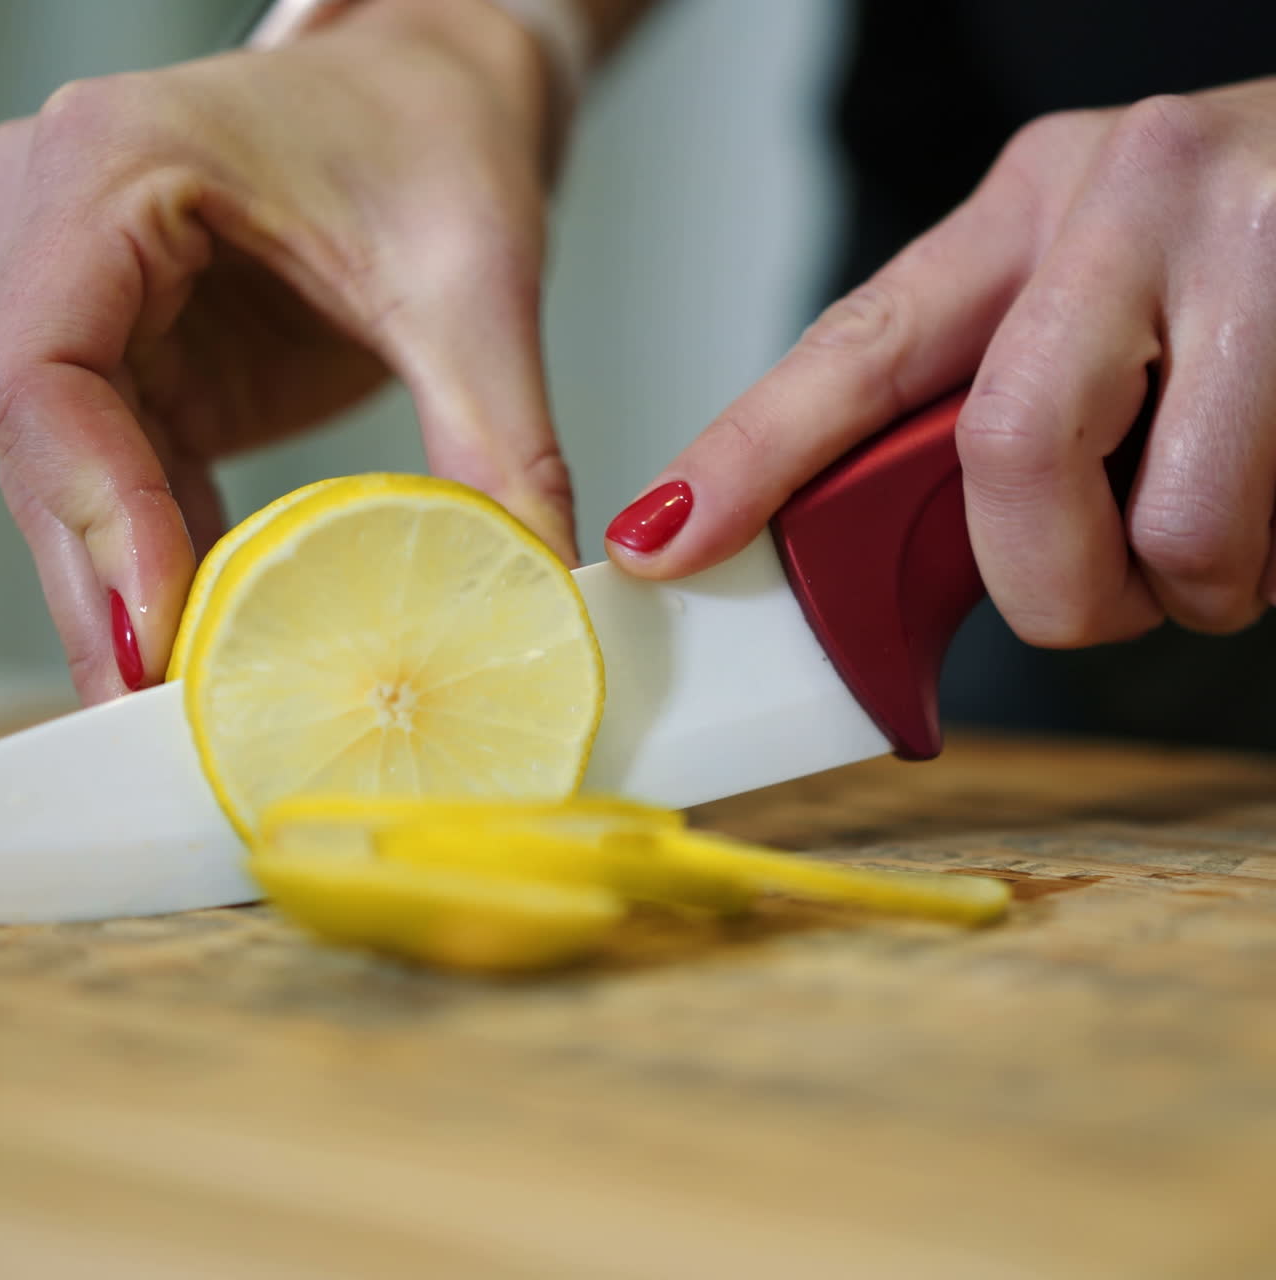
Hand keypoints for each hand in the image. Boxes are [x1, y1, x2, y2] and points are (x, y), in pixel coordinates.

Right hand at [0, 0, 570, 703]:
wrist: (438, 82)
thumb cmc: (441, 132)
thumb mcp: (478, 291)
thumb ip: (503, 449)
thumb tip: (536, 597)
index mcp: (115, 170)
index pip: (47, 364)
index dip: (95, 511)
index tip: (165, 626)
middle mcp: (64, 226)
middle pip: (38, 441)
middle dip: (101, 586)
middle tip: (163, 714)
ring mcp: (90, 296)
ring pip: (66, 473)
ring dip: (124, 589)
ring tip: (185, 700)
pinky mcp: (138, 354)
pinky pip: (123, 475)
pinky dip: (165, 557)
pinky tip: (214, 630)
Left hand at [604, 80, 1275, 649]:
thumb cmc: (1234, 267)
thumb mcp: (1089, 296)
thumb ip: (988, 405)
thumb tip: (885, 571)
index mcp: (1030, 204)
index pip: (858, 348)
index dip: (750, 456)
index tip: (663, 540)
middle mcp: (1133, 201)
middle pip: (1009, 453)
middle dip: (1047, 586)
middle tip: (1085, 596)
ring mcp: (1260, 253)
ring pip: (1177, 530)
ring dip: (1187, 583)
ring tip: (1216, 518)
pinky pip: (1275, 541)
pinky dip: (1263, 565)